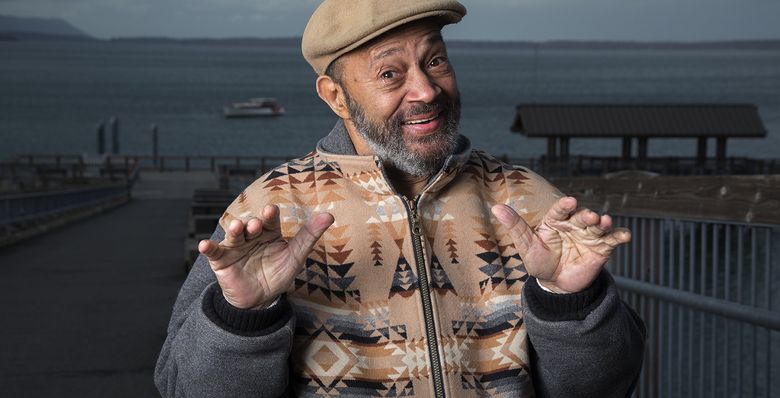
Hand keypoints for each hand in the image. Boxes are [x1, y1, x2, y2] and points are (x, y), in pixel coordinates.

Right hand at [198, 205, 333, 308]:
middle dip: (253, 224)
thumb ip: (309, 236)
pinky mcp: (221, 260)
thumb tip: (329, 216)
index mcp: (269, 232)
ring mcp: (235, 247)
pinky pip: (213, 252)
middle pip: (251, 226)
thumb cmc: (278, 274)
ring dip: (234, 229)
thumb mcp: (295, 256)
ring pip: (233, 234)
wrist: (259, 300)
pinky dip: (208, 247)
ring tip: (236, 227)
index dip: (270, 215)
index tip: (271, 210)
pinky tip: (203, 245)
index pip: (270, 220)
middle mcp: (251, 236)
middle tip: (256, 225)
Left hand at [491, 197, 629, 293]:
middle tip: (590, 216)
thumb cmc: (540, 261)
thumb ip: (515, 226)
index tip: (569, 201)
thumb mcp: (526, 245)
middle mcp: (574, 224)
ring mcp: (589, 235)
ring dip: (603, 223)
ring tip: (605, 221)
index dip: (565, 206)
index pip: (560, 210)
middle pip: (582, 217)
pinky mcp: (602, 248)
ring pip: (598, 226)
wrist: (557, 284)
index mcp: (556, 220)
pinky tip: (625, 235)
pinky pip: (612, 240)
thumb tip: (496, 207)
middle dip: (586, 215)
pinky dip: (620, 236)